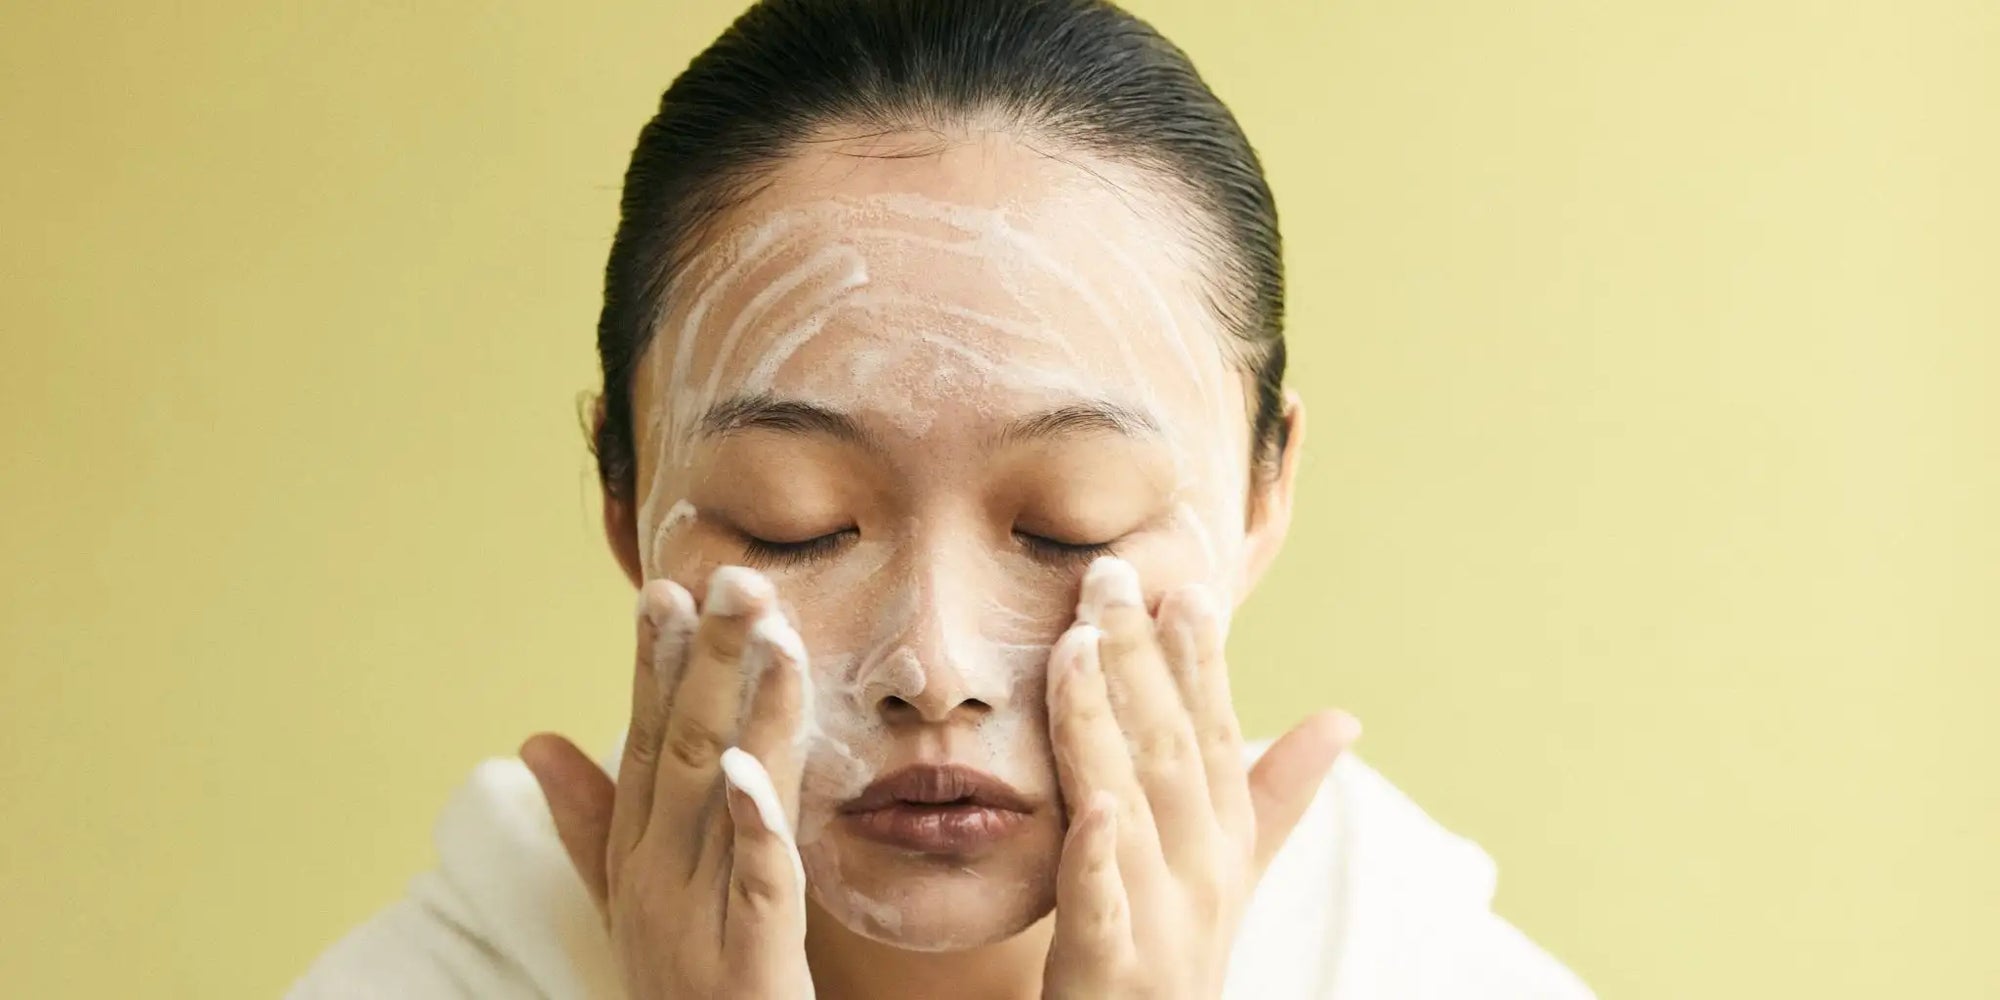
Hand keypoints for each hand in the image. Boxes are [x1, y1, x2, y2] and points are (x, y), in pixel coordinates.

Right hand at [520, 567, 814, 998]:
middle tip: (736, 576)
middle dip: (706, 657)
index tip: (663, 587)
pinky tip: (749, 768)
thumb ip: (587, 820)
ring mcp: (696, 913)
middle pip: (680, 746)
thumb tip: (534, 739)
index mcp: (636, 850)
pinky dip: (753, 823)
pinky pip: (754, 880)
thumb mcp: (621, 897)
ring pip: (719, 793)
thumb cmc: (676, 984)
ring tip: (771, 633)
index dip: (652, 663)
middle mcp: (657, 872)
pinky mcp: (749, 958)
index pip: (642, 738)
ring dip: (743, 709)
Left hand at [1042, 557, 1359, 998]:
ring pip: (1130, 804)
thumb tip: (1345, 717)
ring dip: (1102, 722)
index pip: (1218, 733)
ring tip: (1078, 645)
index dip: (1204, 659)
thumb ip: (1280, 791)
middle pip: (1171, 748)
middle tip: (1108, 574)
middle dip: (1142, 658)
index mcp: (1224, 839)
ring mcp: (1160, 918)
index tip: (1187, 584)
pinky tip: (1092, 808)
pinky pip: (1102, 905)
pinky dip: (1099, 857)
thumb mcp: (1235, 868)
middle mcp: (1203, 870)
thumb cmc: (1179, 950)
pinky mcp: (1110, 968)